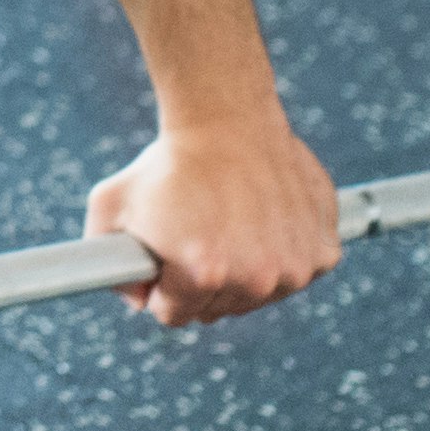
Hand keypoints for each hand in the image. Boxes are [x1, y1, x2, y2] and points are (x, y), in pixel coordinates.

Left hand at [84, 111, 339, 327]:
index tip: (164, 259)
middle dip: (202, 281)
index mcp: (202, 274)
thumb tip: (135, 297)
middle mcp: (255, 278)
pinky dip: (284, 253)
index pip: (174, 314)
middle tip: (196, 233)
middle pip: (218, 309)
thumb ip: (106, 265)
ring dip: (244, 270)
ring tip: (229, 222)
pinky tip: (264, 220)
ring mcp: (294, 266)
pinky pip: (299, 272)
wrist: (225, 116)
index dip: (161, 287)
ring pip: (259, 294)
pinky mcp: (323, 250)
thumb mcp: (111, 208)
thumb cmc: (168, 162)